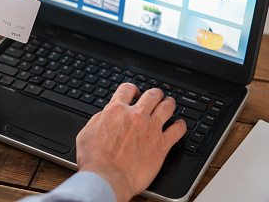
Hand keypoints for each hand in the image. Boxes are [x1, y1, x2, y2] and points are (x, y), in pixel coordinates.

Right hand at [76, 83, 186, 201]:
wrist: (106, 179)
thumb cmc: (94, 161)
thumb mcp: (87, 132)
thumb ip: (99, 119)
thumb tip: (106, 115)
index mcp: (116, 111)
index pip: (127, 89)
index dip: (132, 89)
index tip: (135, 93)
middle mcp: (135, 116)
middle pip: (152, 95)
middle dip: (155, 94)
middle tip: (156, 96)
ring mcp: (151, 129)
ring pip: (167, 107)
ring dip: (169, 103)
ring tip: (169, 104)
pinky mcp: (161, 145)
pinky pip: (178, 130)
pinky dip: (180, 125)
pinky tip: (179, 125)